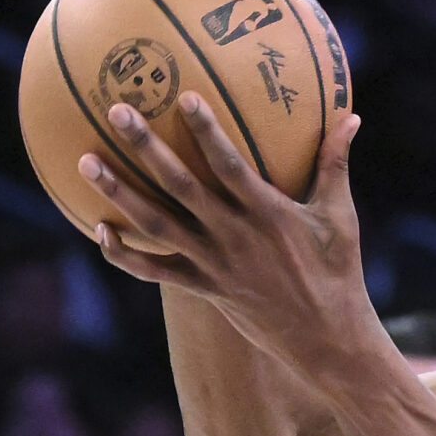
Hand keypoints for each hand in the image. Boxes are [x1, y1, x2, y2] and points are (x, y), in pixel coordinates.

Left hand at [80, 93, 379, 379]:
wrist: (327, 340)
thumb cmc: (338, 274)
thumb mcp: (340, 218)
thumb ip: (334, 165)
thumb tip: (350, 117)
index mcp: (269, 215)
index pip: (231, 166)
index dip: (207, 131)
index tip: (184, 96)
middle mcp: (235, 237)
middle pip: (181, 187)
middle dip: (147, 148)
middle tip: (116, 110)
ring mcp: (215, 264)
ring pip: (156, 225)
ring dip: (119, 194)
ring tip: (85, 162)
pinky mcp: (204, 288)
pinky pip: (155, 271)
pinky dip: (124, 255)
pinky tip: (100, 230)